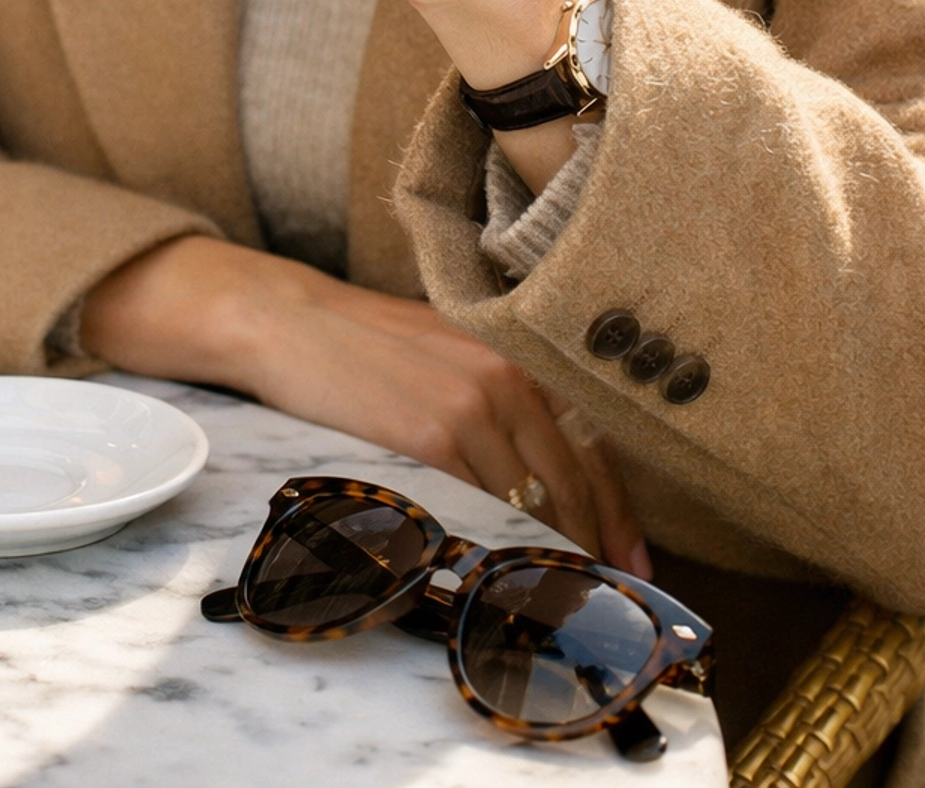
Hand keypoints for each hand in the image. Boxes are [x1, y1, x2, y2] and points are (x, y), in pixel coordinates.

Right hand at [82, 235, 648, 574]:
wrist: (291, 322)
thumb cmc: (364, 345)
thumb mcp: (447, 356)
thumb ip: (498, 401)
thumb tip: (540, 476)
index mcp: (515, 358)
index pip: (590, 447)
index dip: (617, 514)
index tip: (633, 563)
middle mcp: (507, 379)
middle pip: (572, 485)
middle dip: (590, 549)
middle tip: (598, 598)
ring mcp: (472, 408)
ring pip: (531, 506)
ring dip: (545, 560)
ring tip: (551, 602)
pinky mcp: (431, 437)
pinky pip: (481, 511)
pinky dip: (496, 551)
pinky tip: (497, 580)